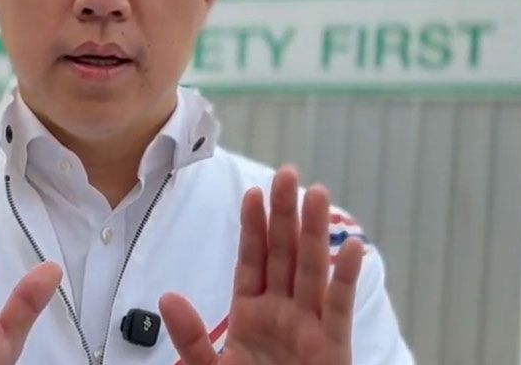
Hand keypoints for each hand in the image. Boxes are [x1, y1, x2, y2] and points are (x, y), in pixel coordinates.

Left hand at [160, 167, 364, 364]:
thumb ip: (192, 337)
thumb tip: (168, 297)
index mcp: (252, 314)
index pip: (253, 260)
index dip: (253, 227)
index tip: (253, 193)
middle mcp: (284, 314)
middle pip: (284, 254)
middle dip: (285, 215)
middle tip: (288, 173)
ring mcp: (310, 329)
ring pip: (312, 271)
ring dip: (315, 233)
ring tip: (316, 193)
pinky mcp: (333, 350)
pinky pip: (339, 310)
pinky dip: (345, 280)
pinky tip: (352, 249)